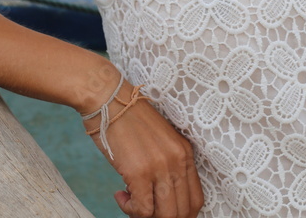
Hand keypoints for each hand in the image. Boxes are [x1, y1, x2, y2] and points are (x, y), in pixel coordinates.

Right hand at [82, 80, 204, 217]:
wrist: (110, 100)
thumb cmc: (130, 120)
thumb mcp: (161, 141)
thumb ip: (169, 165)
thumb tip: (165, 197)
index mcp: (185, 152)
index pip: (195, 200)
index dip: (181, 214)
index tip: (162, 212)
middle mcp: (177, 160)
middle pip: (183, 212)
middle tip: (144, 209)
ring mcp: (160, 166)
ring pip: (165, 216)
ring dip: (146, 216)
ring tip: (132, 201)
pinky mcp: (139, 172)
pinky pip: (142, 211)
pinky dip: (129, 210)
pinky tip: (120, 194)